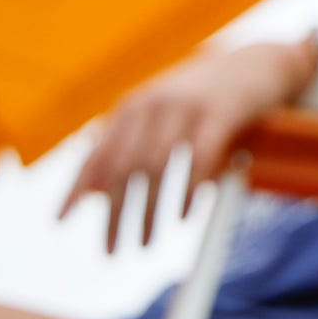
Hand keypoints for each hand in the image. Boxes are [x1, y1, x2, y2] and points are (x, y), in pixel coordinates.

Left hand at [60, 41, 317, 250]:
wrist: (258, 66)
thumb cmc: (203, 100)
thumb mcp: (159, 116)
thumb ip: (126, 146)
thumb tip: (92, 192)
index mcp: (132, 108)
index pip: (97, 153)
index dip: (75, 187)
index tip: (59, 221)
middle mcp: (152, 105)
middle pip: (122, 168)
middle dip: (113, 214)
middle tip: (110, 252)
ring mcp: (186, 106)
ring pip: (156, 168)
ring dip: (147, 213)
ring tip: (144, 245)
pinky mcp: (220, 114)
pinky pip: (199, 160)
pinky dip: (188, 194)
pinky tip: (183, 219)